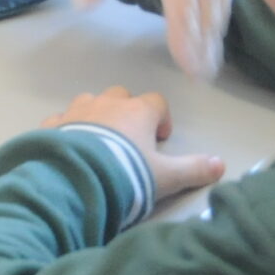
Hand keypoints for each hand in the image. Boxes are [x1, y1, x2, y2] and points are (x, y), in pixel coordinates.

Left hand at [45, 87, 224, 204]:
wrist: (76, 178)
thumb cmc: (127, 173)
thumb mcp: (166, 177)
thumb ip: (194, 169)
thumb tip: (222, 164)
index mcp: (137, 111)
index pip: (157, 102)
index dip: (161, 119)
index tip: (160, 140)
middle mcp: (107, 103)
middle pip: (121, 96)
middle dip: (127, 113)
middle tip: (129, 142)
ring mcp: (76, 110)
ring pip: (90, 102)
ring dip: (96, 116)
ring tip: (98, 144)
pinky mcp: (52, 123)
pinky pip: (61, 119)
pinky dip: (66, 128)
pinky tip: (68, 147)